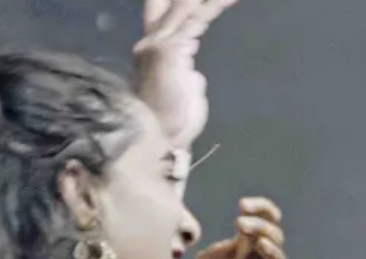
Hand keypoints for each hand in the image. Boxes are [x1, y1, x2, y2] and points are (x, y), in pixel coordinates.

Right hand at [133, 0, 237, 147]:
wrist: (157, 138)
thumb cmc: (172, 123)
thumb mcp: (182, 93)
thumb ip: (187, 76)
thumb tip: (195, 74)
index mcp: (152, 49)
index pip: (162, 12)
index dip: (177, 0)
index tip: (205, 0)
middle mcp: (151, 41)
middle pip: (170, 3)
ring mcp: (159, 45)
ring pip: (186, 8)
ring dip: (212, 2)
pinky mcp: (170, 51)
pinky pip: (196, 22)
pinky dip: (214, 8)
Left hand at [186, 197, 286, 258]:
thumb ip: (212, 255)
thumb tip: (233, 244)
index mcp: (243, 250)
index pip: (262, 222)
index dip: (260, 209)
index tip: (242, 205)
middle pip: (274, 235)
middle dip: (261, 225)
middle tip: (240, 223)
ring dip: (271, 248)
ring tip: (257, 243)